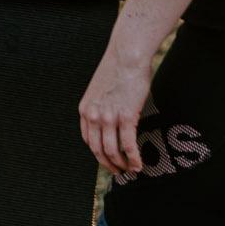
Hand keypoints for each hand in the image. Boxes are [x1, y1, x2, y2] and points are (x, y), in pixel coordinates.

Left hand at [79, 41, 154, 174]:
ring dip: (122, 164)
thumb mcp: (100, 89)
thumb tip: (112, 118)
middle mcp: (94, 116)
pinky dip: (133, 158)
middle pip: (98, 150)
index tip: (107, 160)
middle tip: (118, 171)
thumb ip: (102, 106)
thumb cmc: (118, 68)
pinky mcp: (126, 116)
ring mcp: (109, 117)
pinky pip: (128, 145)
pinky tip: (139, 164)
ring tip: (130, 169)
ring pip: (112, 151)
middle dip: (108, 164)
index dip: (98, 154)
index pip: (88, 140)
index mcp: (85, 109)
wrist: (127, 54)